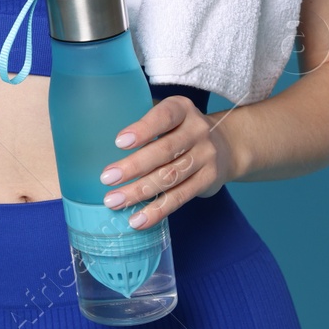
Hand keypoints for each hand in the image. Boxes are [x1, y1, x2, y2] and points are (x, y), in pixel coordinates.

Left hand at [97, 96, 237, 230]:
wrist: (227, 146)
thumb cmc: (181, 129)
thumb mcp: (168, 116)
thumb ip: (144, 124)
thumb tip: (100, 142)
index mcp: (182, 108)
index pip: (163, 116)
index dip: (142, 129)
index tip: (119, 142)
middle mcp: (197, 131)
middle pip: (164, 151)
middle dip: (133, 167)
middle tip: (107, 178)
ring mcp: (206, 156)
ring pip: (170, 177)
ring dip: (140, 192)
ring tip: (115, 201)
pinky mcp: (208, 180)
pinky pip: (180, 197)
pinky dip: (158, 210)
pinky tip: (138, 219)